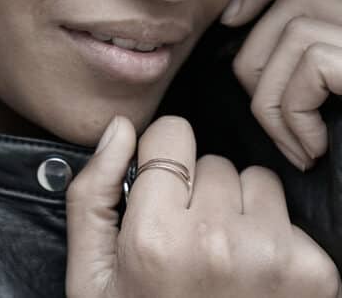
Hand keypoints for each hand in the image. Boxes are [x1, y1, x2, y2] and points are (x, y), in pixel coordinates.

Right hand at [66, 115, 340, 297]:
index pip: (172, 133)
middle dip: (199, 190)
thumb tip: (120, 128)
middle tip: (187, 240)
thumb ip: (91, 195)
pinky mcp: (313, 273)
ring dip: (240, 208)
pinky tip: (252, 276)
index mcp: (155, 237)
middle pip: (214, 161)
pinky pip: (290, 219)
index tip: (159, 188)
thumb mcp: (90, 274)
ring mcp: (271, 256)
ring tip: (221, 255)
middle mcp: (217, 241)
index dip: (162, 156)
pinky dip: (273, 239)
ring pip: (257, 181)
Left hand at [219, 0, 341, 170]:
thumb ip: (294, 48)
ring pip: (295, 30)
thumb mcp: (320, 90)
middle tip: (275, 121)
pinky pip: (311, 64)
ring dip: (275, 95)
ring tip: (296, 142)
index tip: (230, 17)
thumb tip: (233, 14)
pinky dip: (296, 112)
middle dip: (258, 59)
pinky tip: (314, 148)